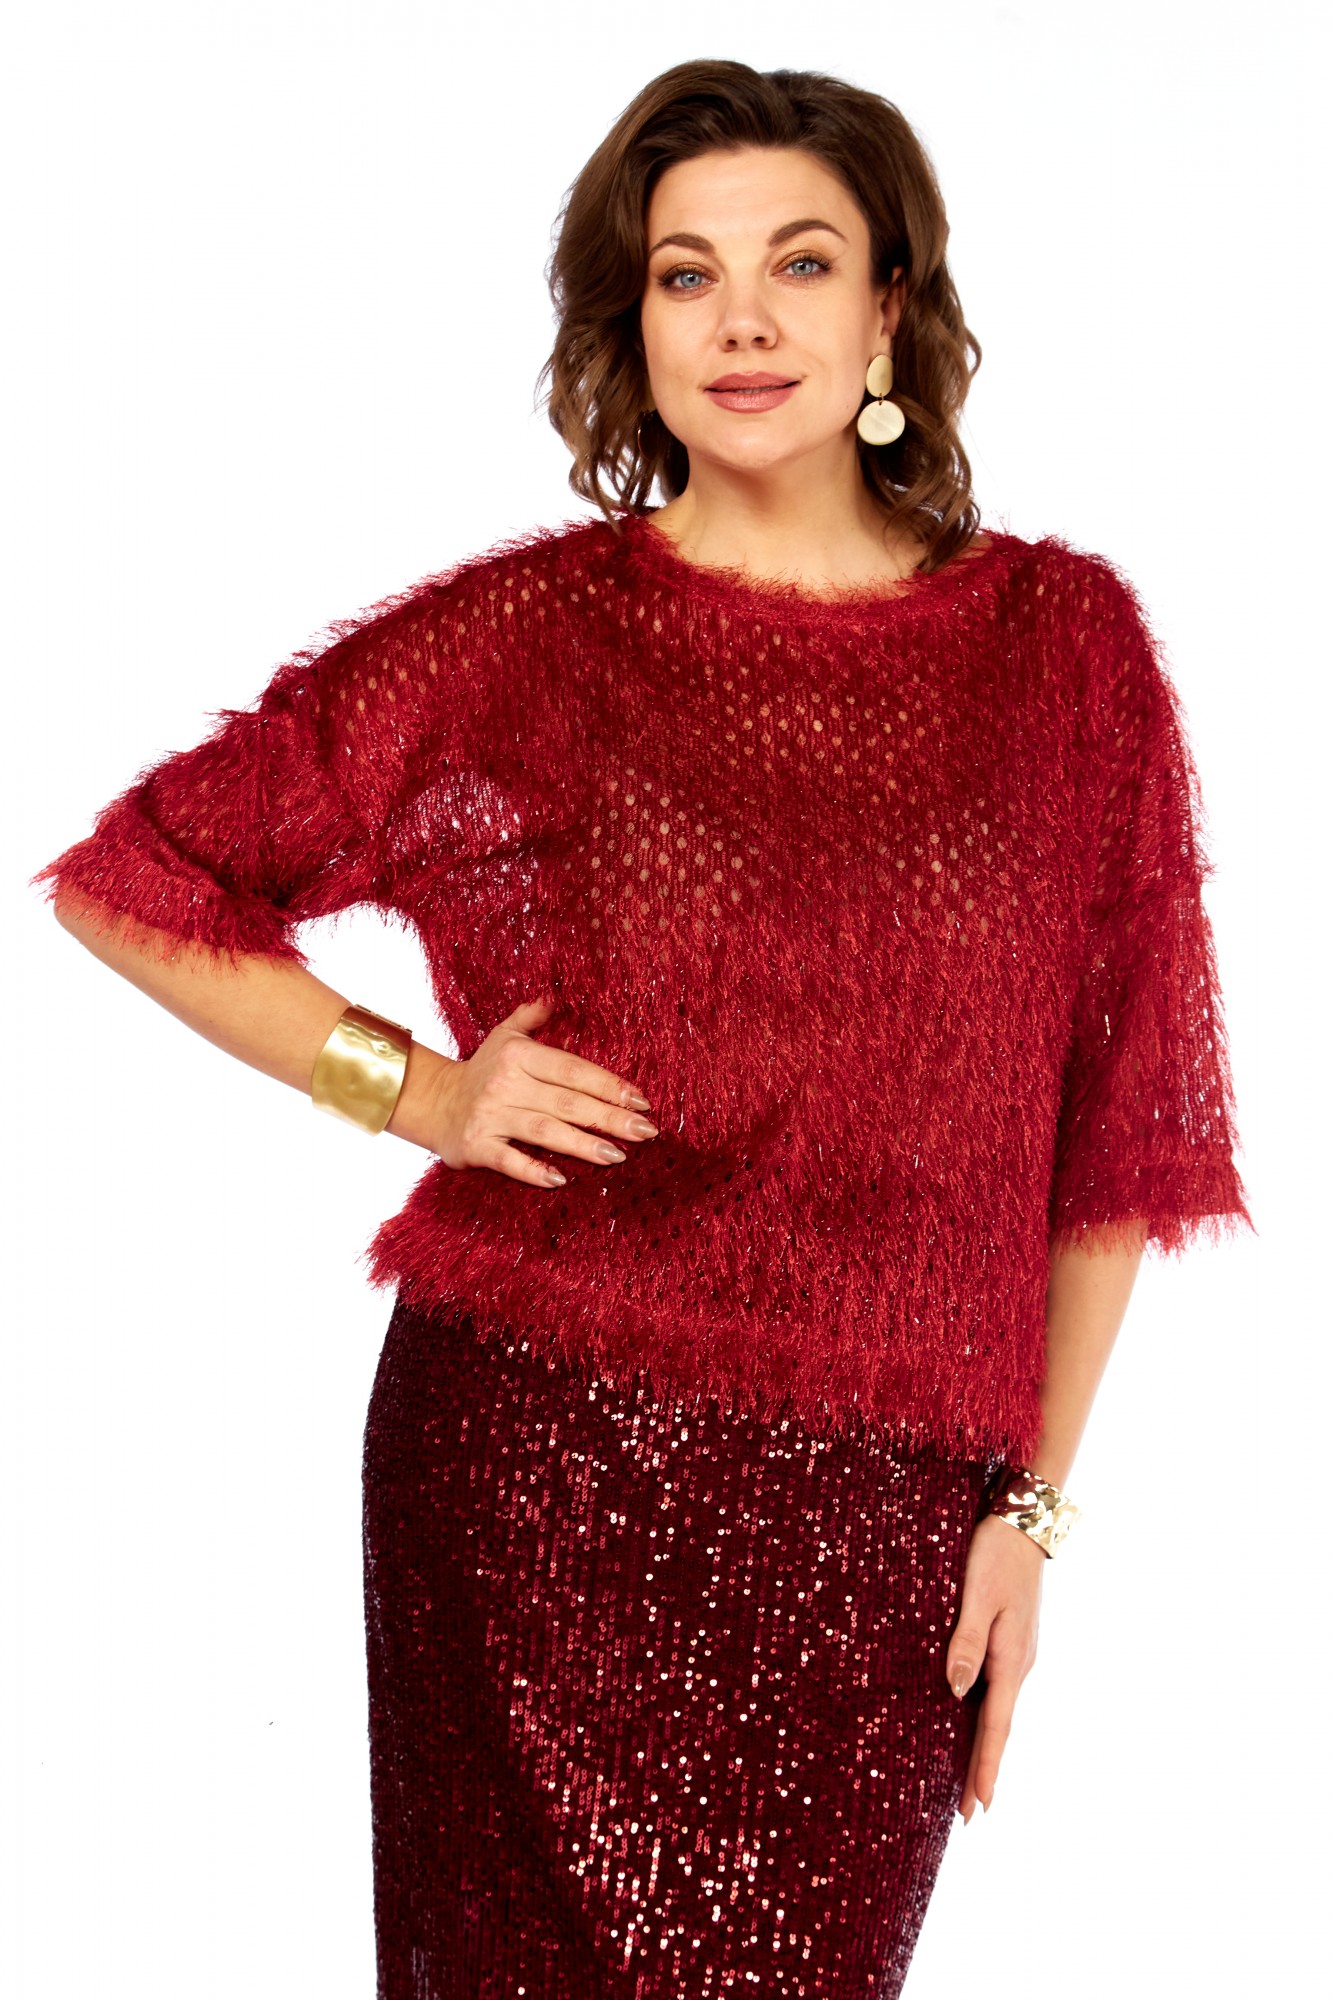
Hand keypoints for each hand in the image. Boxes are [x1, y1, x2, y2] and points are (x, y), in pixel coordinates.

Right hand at [427, 995, 657, 1186]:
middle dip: (608, 1117)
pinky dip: (533, 1171)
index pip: (573, 1070)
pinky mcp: (477, 1146)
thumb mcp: (503, 1036)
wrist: (432, 1102)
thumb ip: (530, 1017)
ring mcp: (490, 1116)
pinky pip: (509, 1160)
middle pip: (567, 1102)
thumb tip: (552, 997)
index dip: (608, 1085)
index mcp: (519, 1056)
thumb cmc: (483, 1070)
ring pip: (544, 1131)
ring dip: (582, 1145)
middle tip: (645, 1132)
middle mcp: (506, 1084)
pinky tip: (561, 1179)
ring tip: (617, 1156)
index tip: (641, 1101)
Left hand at [944, 1512, 1045, 1822]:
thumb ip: (966, 1642)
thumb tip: (955, 1692)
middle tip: (968, 1814)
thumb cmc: (995, 1555)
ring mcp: (1016, 1654)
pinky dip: (984, 1718)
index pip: (996, 1727)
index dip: (986, 1768)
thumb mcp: (977, 1595)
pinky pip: (995, 1692)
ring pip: (996, 1711)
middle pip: (997, 1728)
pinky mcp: (1010, 1641)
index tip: (979, 1808)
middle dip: (983, 1769)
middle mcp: (1017, 1664)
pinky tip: (972, 1723)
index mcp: (1010, 1659)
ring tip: (968, 1782)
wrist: (1023, 1523)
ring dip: (983, 1746)